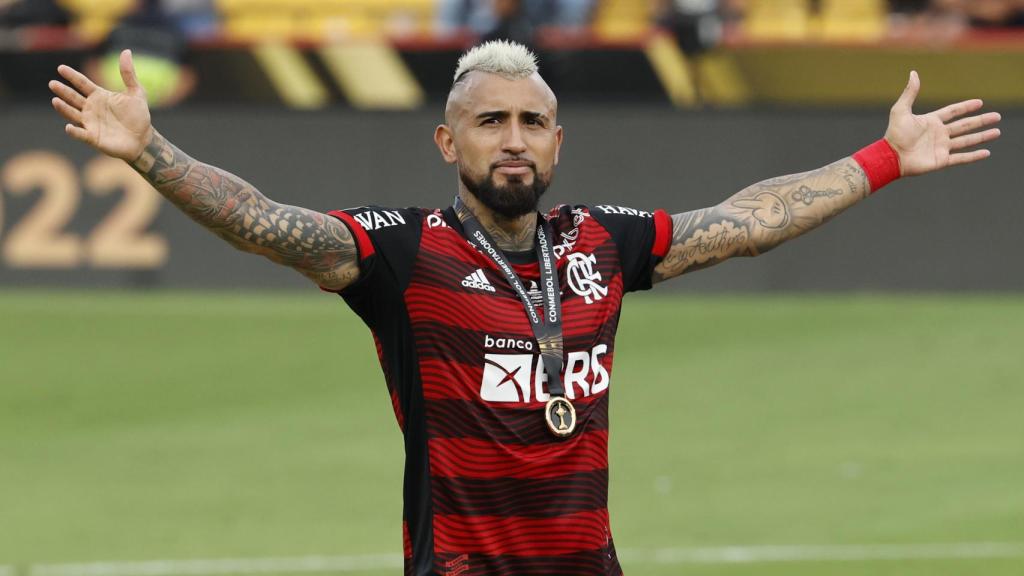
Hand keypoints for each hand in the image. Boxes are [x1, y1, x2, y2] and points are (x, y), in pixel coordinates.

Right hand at [48, 49, 153, 161]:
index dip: (72, 76)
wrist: (143, 139)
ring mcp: (90, 123)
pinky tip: (68, 127)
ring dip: (64, 108)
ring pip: (73, 114)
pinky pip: (81, 134)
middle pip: (73, 97)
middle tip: (52, 83)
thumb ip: (128, 74)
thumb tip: (126, 51)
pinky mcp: (93, 137)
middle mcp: (91, 108)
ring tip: (55, 100)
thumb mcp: (136, 92)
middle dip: (63, 91)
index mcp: (99, 96)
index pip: (82, 83)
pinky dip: (74, 131)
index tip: (61, 68)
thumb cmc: (139, 116)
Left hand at [884, 71, 1000, 176]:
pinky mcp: (941, 160)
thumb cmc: (894, 134)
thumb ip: (909, 92)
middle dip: (981, 121)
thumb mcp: (901, 110)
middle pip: (964, 125)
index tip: (979, 103)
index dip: (965, 107)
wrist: (890, 156)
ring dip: (982, 136)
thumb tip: (914, 72)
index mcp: (931, 122)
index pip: (953, 112)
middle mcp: (938, 134)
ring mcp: (941, 147)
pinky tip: (986, 153)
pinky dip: (974, 156)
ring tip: (997, 131)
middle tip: (997, 116)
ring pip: (967, 141)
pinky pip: (961, 158)